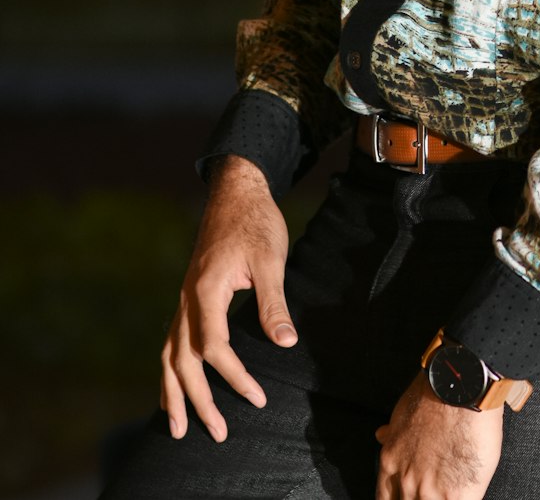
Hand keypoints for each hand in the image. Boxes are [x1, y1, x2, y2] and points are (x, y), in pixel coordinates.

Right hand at [160, 154, 295, 441]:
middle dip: (197, 400)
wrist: (236, 191)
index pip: (213, 346)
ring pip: (169, 354)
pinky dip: (172, 371)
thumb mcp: (270, 259)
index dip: (234, 376)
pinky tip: (176, 389)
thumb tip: (285, 343)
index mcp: (206, 290)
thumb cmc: (255, 222)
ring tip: (177, 429)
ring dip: (174, 393)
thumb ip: (273, 302)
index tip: (257, 397)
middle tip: (217, 434)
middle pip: (183, 360)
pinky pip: (172, 342)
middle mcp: (187, 299)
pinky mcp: (189, 298)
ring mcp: (184, 299)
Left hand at [374, 371, 502, 499]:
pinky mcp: (456, 498)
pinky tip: (463, 495)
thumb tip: (383, 435)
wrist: (463, 387)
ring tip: (446, 490)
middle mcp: (405, 480)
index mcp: (390, 460)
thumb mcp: (403, 411)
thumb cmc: (437, 392)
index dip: (397, 499)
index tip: (406, 496)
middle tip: (429, 491)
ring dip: (436, 499)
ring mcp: (430, 492)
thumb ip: (393, 433)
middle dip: (416, 499)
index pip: (384, 499)